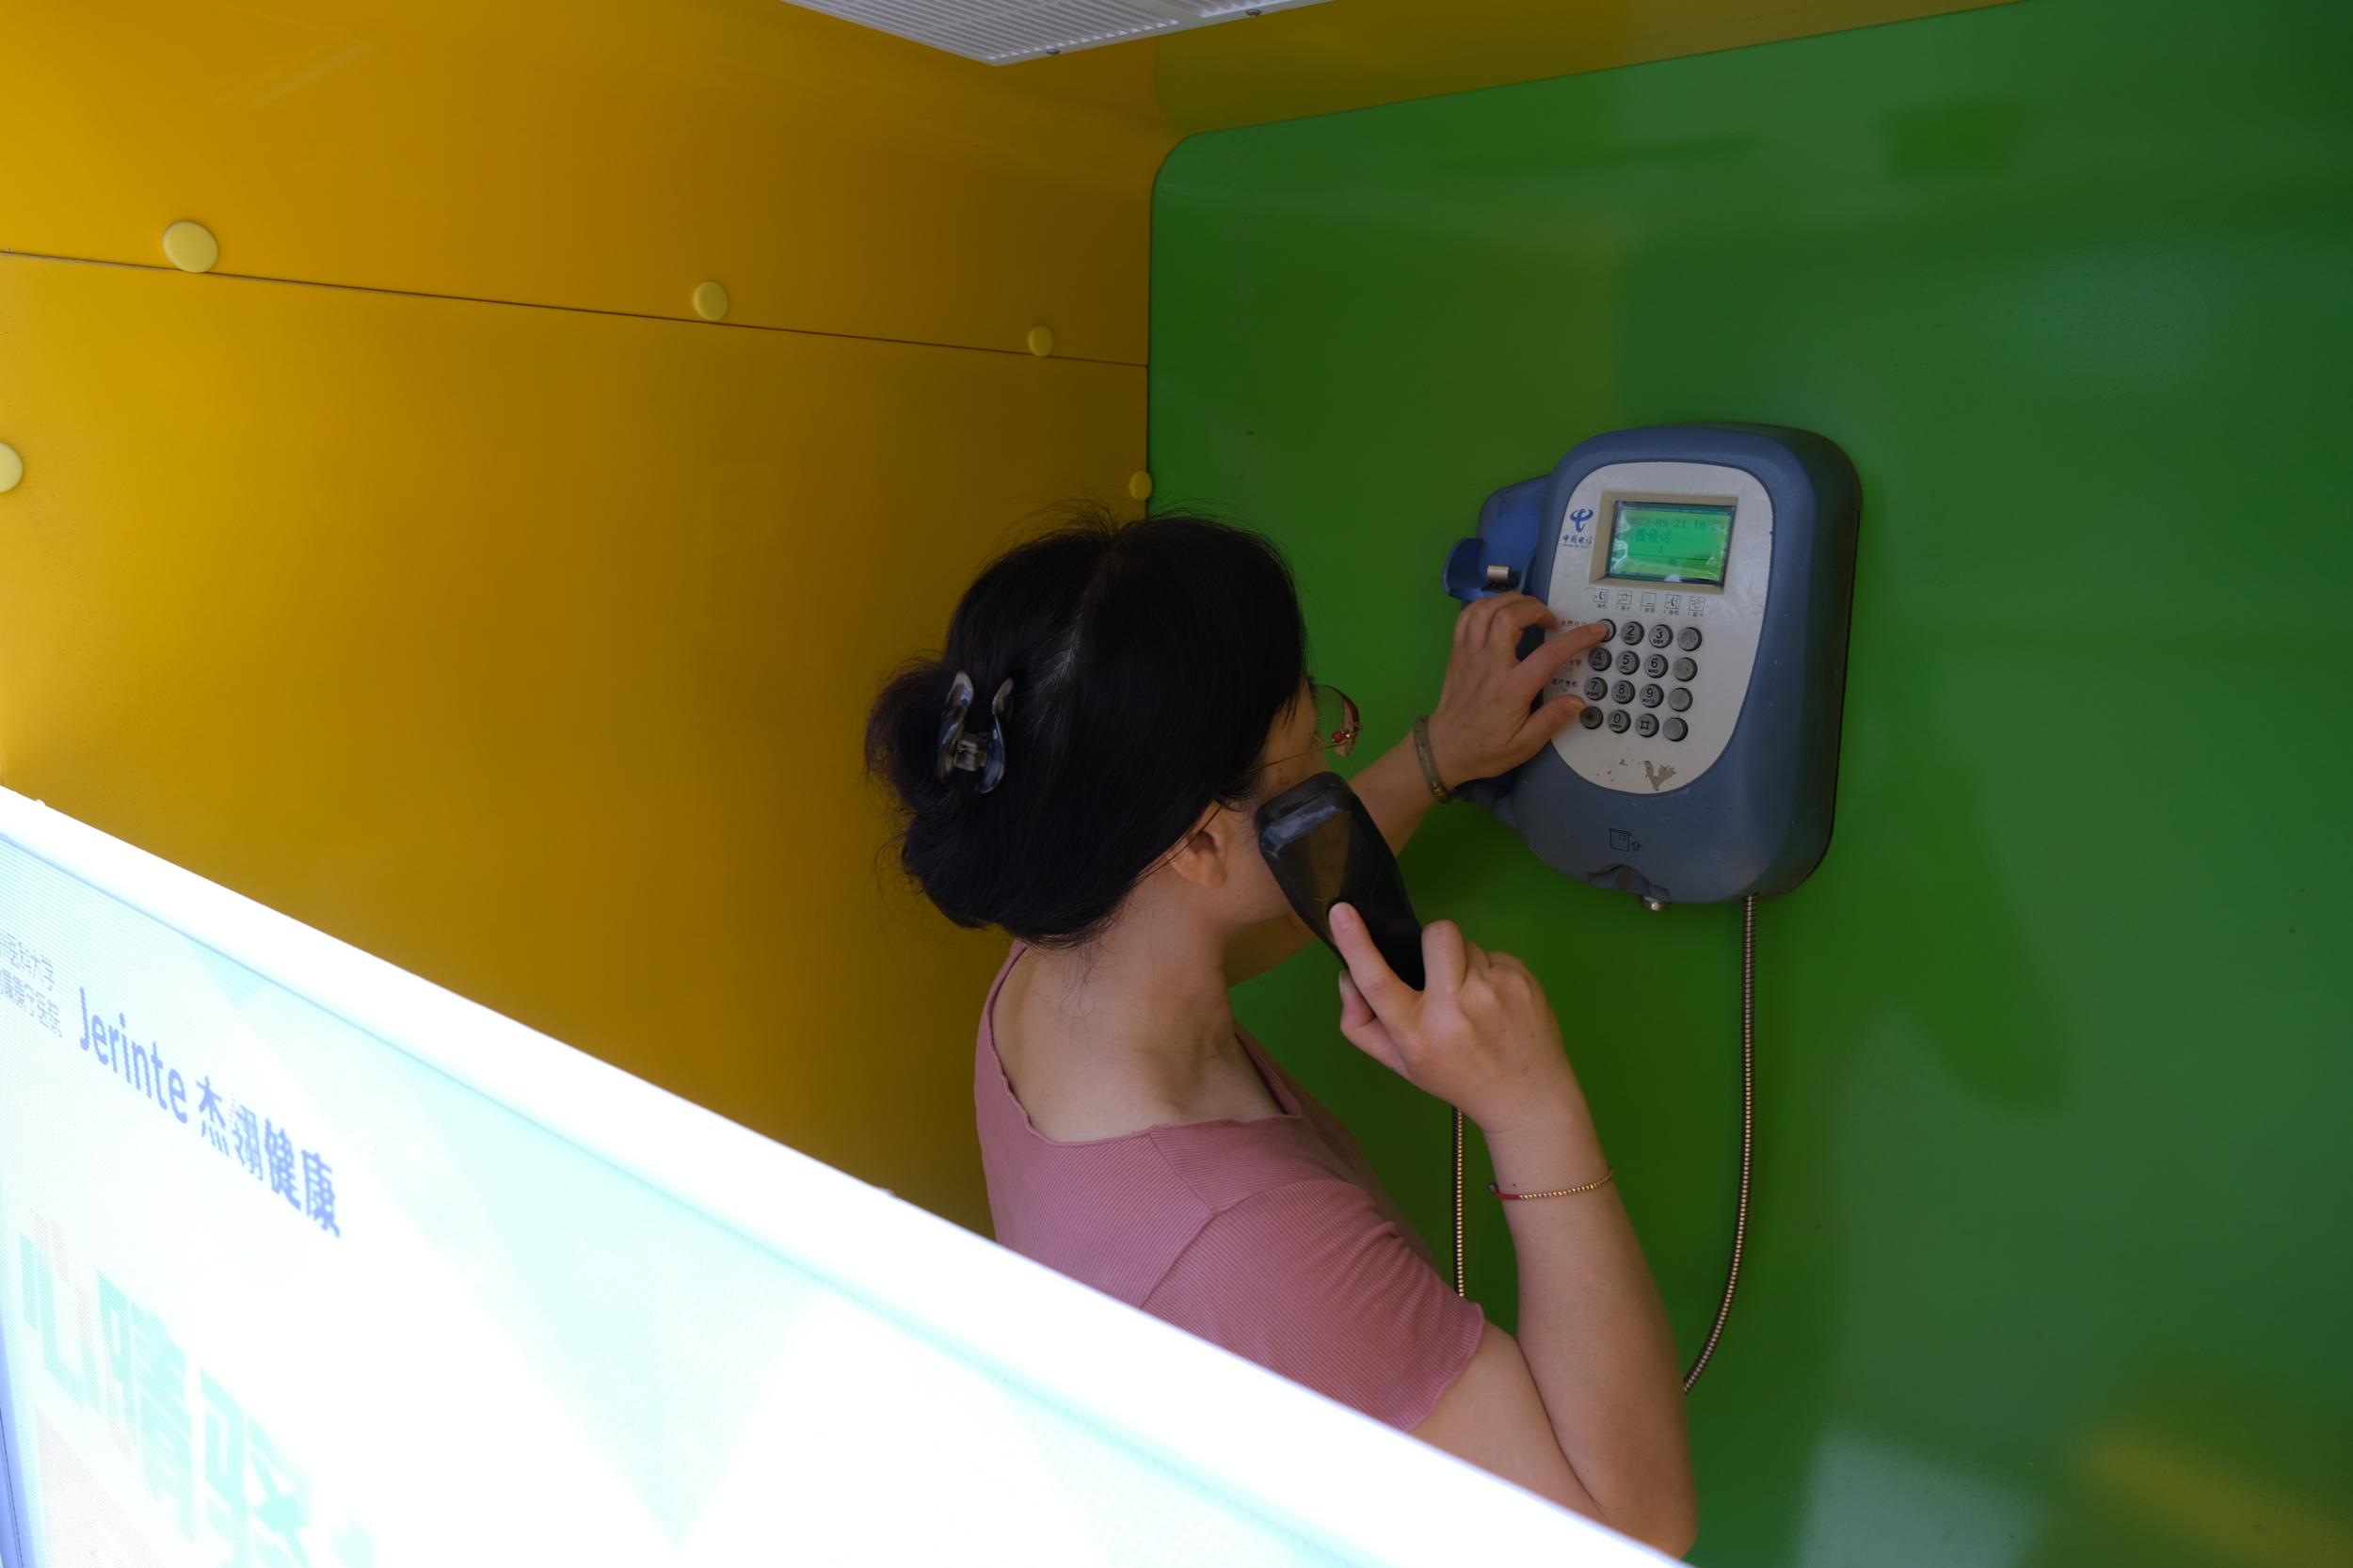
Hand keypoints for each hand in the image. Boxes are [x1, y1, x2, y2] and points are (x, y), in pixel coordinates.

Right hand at [1328, 903, 1584, 1137]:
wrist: (1528, 1096)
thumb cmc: (1455, 1077)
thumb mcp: (1401, 1063)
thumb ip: (1362, 1023)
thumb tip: (1347, 976)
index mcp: (1418, 1033)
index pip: (1378, 982)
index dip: (1356, 944)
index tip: (1342, 911)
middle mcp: (1455, 1009)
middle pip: (1436, 936)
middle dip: (1432, 943)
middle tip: (1440, 971)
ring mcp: (1494, 990)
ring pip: (1467, 944)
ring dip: (1463, 963)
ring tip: (1474, 998)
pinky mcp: (1523, 979)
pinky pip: (1494, 955)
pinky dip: (1489, 973)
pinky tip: (1497, 1004)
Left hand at [1423, 595, 1609, 788]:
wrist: (1444, 750)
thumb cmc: (1486, 749)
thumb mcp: (1524, 745)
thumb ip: (1552, 720)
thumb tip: (1579, 701)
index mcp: (1511, 688)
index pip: (1549, 654)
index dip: (1577, 638)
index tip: (1596, 630)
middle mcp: (1488, 665)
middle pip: (1508, 617)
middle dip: (1536, 608)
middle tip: (1550, 620)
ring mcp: (1469, 655)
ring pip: (1484, 610)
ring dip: (1510, 601)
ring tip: (1527, 610)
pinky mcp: (1457, 653)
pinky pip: (1467, 617)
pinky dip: (1484, 606)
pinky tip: (1499, 612)